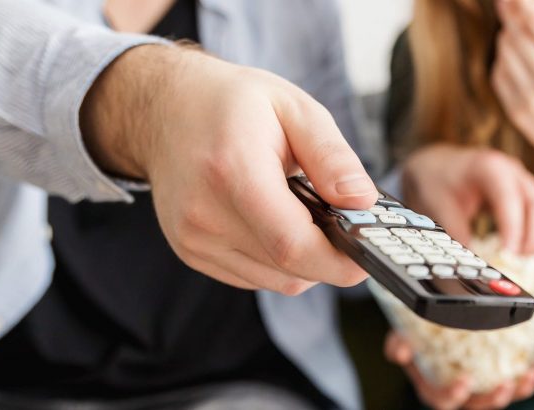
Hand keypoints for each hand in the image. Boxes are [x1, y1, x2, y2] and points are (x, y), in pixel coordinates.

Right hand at [82, 45, 376, 294]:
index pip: (291, 244)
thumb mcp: (293, 108)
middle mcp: (204, 214)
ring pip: (274, 280)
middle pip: (287, 269)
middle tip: (347, 224)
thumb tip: (362, 201)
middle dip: (329, 257)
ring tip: (305, 213)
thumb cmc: (231, 103)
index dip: (339, 260)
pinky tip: (277, 221)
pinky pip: (254, 276)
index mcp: (232, 170)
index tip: (369, 252)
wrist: (165, 108)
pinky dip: (278, 260)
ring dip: (304, 259)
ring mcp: (193, 239)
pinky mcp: (191, 252)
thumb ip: (332, 156)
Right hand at [385, 331, 533, 409]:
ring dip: (518, 390)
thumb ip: (398, 343)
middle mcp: (459, 392)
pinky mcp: (497, 375)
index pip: (442, 400)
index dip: (454, 395)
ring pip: (500, 396)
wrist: (433, 327)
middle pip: (477, 405)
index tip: (465, 382)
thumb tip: (401, 352)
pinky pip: (516, 379)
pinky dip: (528, 370)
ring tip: (530, 375)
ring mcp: (480, 387)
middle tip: (505, 385)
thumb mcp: (401, 336)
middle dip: (493, 399)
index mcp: (433, 387)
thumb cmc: (416, 335)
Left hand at [402, 144, 533, 253]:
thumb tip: (471, 263)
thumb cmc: (438, 180)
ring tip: (517, 260)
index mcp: (489, 167)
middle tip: (517, 261)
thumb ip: (457, 233)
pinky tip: (517, 251)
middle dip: (533, 236)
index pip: (509, 198)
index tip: (509, 253)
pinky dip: (532, 234)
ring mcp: (521, 181)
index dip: (513, 227)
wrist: (437, 165)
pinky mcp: (523, 193)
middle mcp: (512, 171)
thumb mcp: (439, 206)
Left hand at [491, 0, 533, 161]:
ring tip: (518, 44)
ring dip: (507, 42)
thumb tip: (518, 7)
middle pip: (514, 35)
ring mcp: (530, 98)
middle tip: (509, 11)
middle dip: (510, 20)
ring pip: (503, 53)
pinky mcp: (516, 112)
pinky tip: (515, 66)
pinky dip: (503, 64)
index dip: (519, 5)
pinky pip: (498, 75)